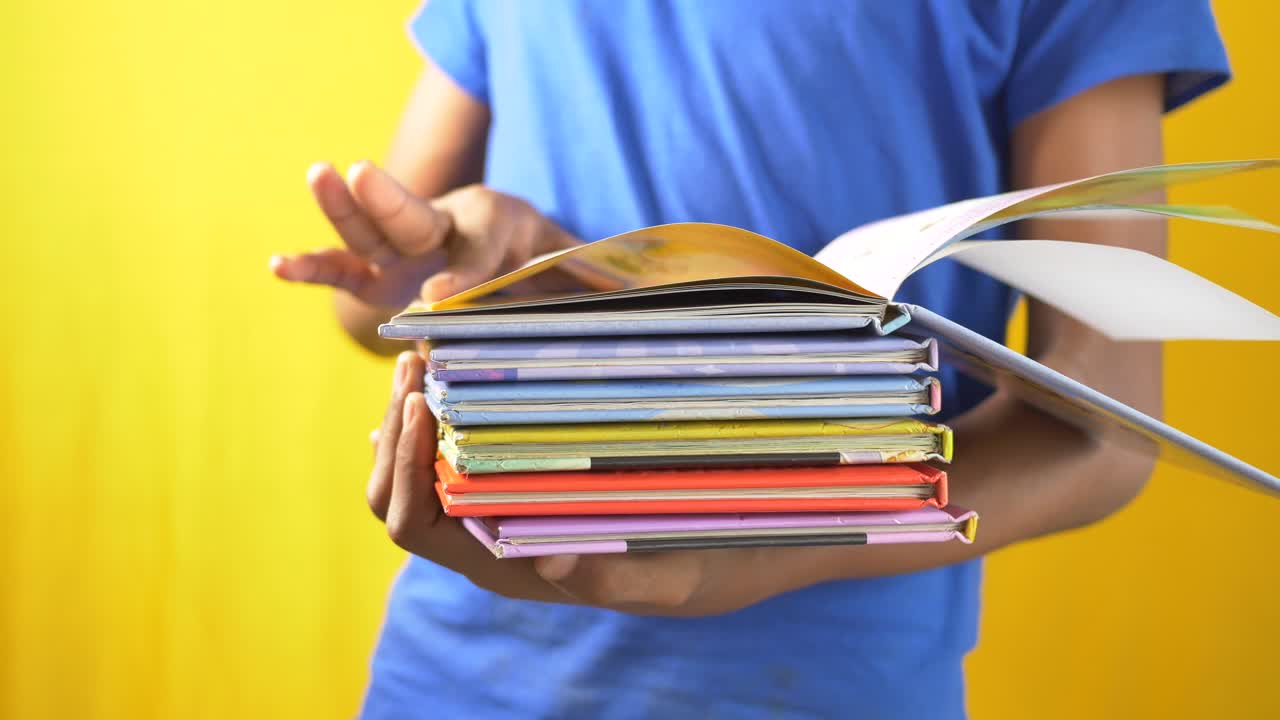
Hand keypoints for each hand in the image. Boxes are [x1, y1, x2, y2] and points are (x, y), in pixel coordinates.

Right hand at [271, 161, 581, 308]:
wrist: (516, 257)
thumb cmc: (542, 261)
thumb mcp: (563, 264)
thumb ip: (564, 278)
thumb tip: (548, 297)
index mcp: (495, 221)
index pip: (479, 245)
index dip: (463, 271)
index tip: (438, 298)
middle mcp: (441, 228)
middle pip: (411, 216)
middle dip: (386, 198)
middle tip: (358, 172)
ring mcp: (403, 253)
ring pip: (368, 231)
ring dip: (341, 208)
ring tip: (316, 176)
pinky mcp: (378, 276)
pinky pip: (342, 270)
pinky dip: (311, 268)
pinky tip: (278, 265)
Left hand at [369, 351, 794, 616]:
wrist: (726, 558)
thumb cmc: (698, 566)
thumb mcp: (669, 578)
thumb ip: (610, 577)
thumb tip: (545, 560)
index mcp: (507, 569)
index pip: (417, 526)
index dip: (406, 466)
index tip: (424, 402)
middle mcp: (488, 544)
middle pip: (398, 496)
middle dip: (397, 430)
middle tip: (415, 362)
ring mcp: (497, 514)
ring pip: (418, 472)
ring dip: (411, 417)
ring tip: (423, 358)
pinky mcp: (518, 483)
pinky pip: (451, 455)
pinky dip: (438, 417)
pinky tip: (444, 378)